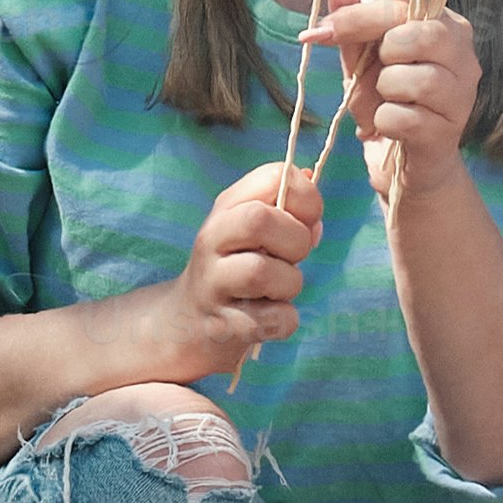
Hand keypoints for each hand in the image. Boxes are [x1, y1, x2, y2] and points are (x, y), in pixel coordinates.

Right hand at [116, 157, 323, 380]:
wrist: (188, 321)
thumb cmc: (237, 267)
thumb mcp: (254, 231)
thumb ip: (289, 214)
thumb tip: (314, 207)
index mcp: (227, 207)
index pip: (273, 177)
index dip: (305, 197)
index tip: (306, 221)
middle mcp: (212, 239)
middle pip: (259, 220)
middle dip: (295, 240)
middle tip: (293, 258)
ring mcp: (212, 283)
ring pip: (262, 273)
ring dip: (289, 283)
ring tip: (279, 290)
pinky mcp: (221, 324)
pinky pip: (272, 320)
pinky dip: (285, 320)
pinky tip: (272, 316)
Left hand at [313, 0, 483, 195]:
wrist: (404, 161)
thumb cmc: (388, 100)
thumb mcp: (362, 57)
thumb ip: (352, 19)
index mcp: (446, 25)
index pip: (403, 6)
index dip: (357, 16)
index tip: (319, 31)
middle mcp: (464, 55)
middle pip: (416, 36)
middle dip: (380, 55)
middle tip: (372, 72)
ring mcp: (462, 95)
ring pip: (409, 79)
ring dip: (381, 93)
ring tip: (386, 102)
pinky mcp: (449, 131)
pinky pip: (402, 118)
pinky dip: (383, 123)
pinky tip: (391, 127)